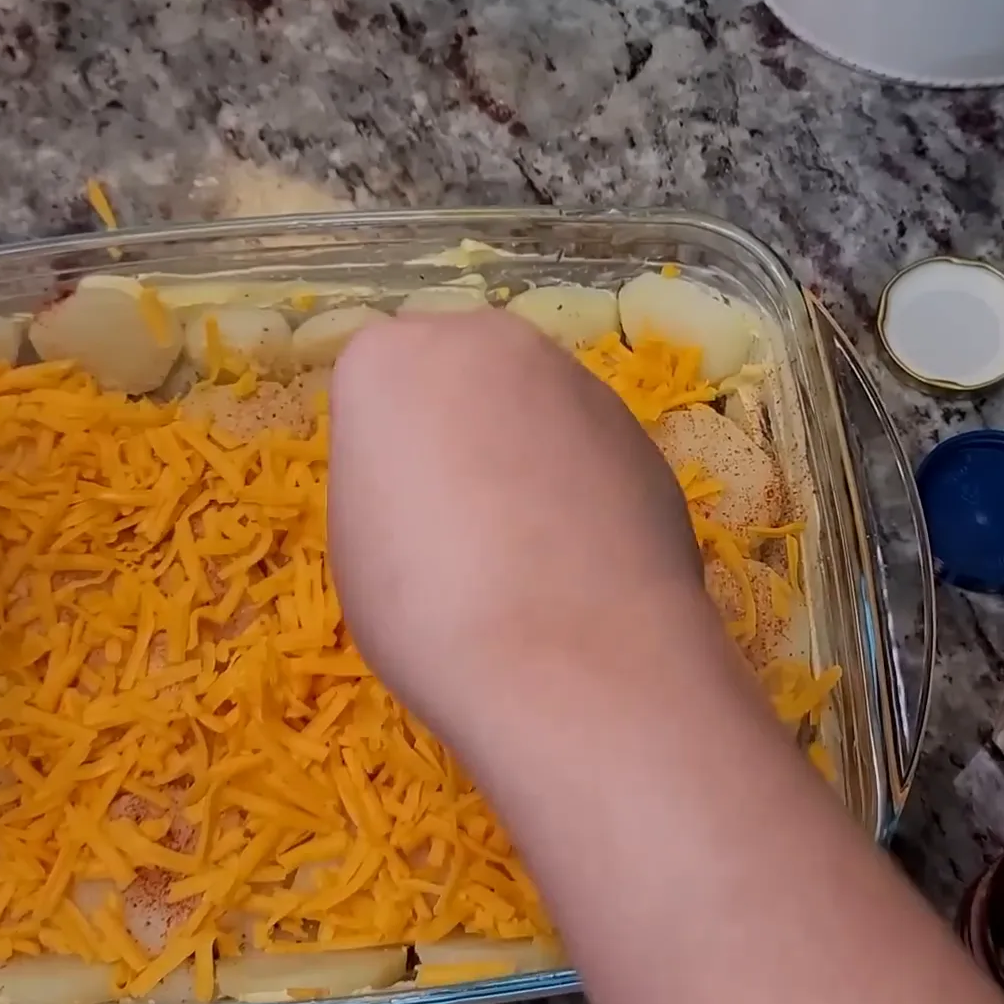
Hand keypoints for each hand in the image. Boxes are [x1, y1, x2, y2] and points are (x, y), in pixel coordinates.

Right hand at [326, 309, 749, 756]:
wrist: (572, 662)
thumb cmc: (425, 608)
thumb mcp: (359, 541)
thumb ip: (390, 478)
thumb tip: (438, 479)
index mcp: (391, 358)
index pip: (375, 387)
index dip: (382, 455)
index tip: (393, 513)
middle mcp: (487, 341)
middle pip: (459, 375)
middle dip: (459, 430)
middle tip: (458, 523)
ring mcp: (578, 379)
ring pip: (532, 408)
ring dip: (525, 456)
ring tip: (529, 555)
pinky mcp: (643, 432)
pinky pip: (590, 452)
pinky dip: (582, 491)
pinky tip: (581, 564)